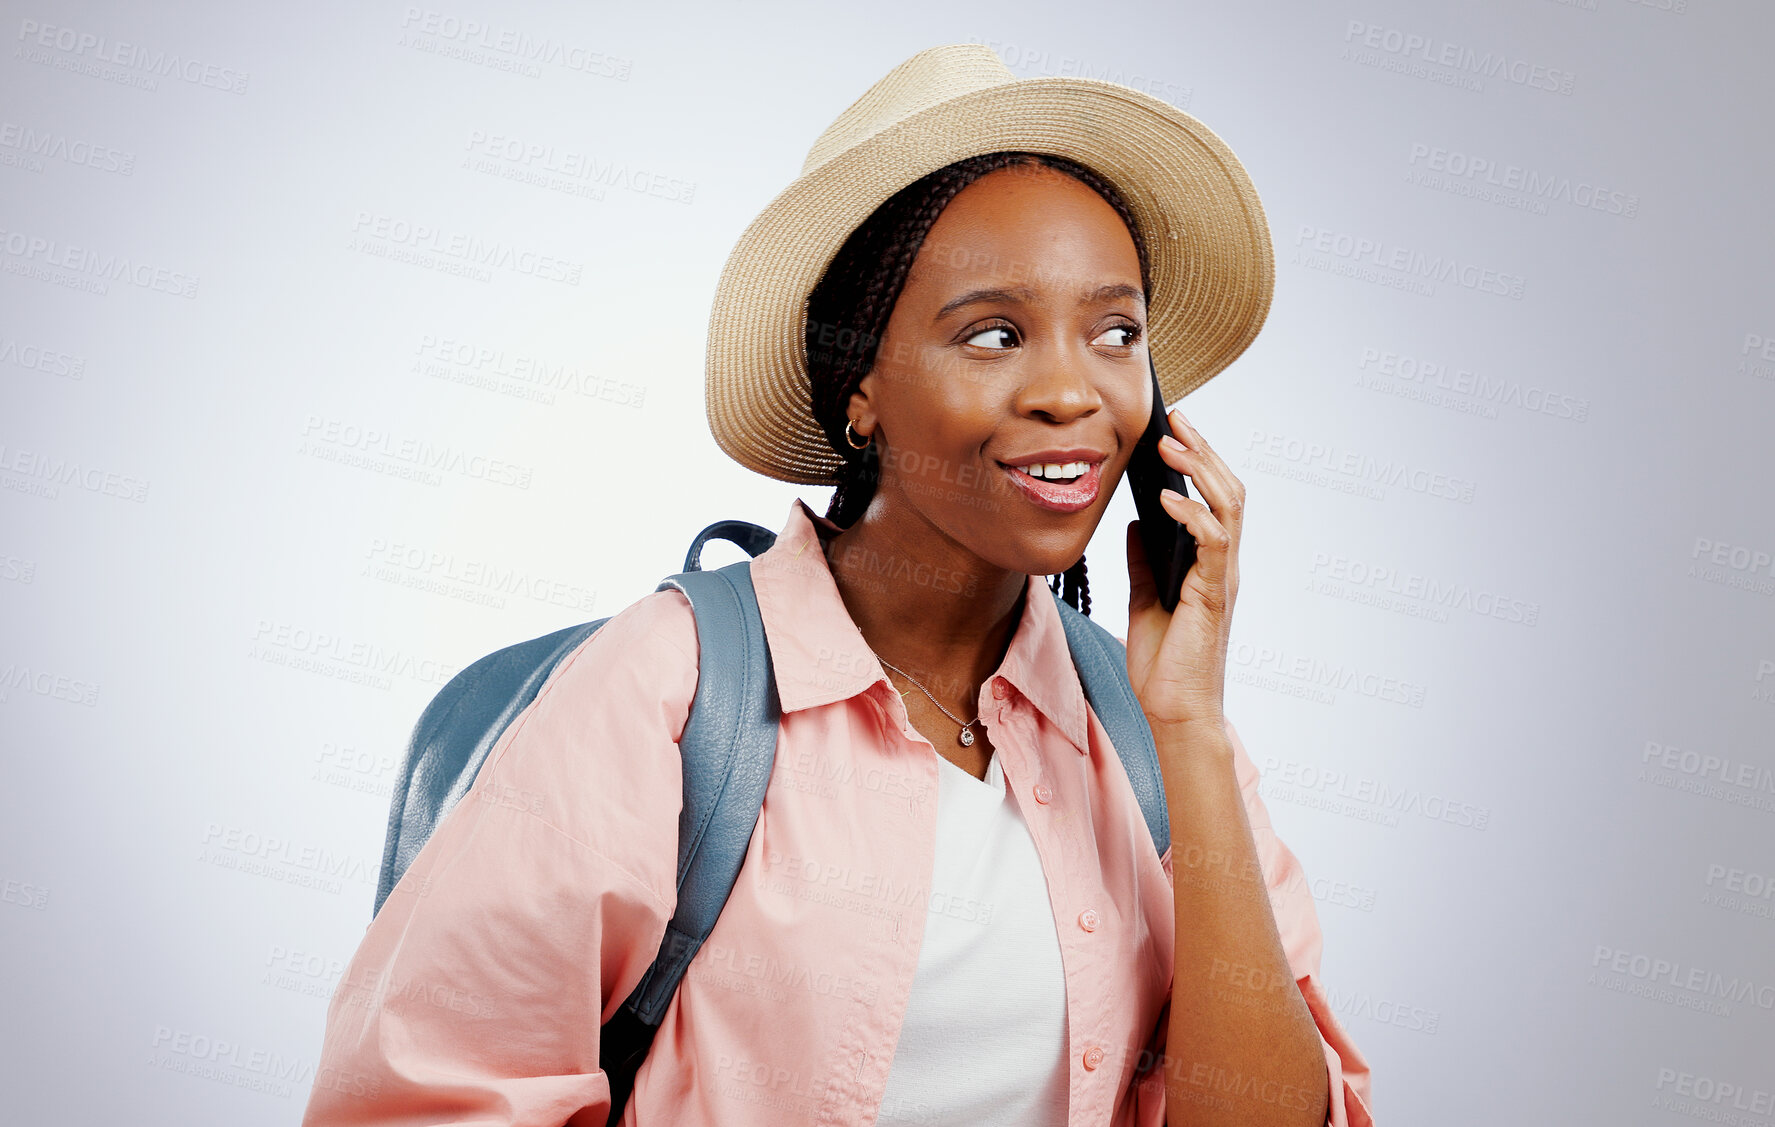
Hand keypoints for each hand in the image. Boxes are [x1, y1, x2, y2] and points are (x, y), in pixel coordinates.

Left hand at [1125, 407, 1243, 732]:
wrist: (1173, 712)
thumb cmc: (1164, 664)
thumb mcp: (1144, 599)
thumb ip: (1143, 559)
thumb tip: (1135, 521)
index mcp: (1208, 563)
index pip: (1213, 497)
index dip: (1197, 460)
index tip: (1172, 429)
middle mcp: (1223, 565)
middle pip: (1227, 490)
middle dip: (1202, 450)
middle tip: (1175, 419)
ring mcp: (1222, 578)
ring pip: (1228, 506)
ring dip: (1201, 469)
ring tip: (1172, 444)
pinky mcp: (1214, 595)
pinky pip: (1213, 542)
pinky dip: (1191, 514)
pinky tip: (1165, 500)